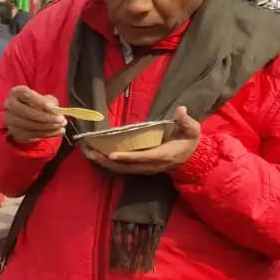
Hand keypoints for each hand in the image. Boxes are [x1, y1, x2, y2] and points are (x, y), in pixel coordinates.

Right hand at [3, 86, 66, 143]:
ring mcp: (10, 120)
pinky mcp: (15, 132)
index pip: (26, 95)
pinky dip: (47, 134)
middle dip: (46, 117)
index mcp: (16, 92)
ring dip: (49, 127)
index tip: (53, 107)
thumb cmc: (35, 104)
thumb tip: (55, 110)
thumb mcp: (43, 98)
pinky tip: (58, 131)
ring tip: (61, 125)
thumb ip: (49, 101)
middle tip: (61, 119)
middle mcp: (9, 105)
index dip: (40, 101)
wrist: (23, 116)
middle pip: (27, 113)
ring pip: (30, 126)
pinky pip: (32, 135)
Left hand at [79, 107, 201, 175]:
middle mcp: (151, 165)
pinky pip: (122, 169)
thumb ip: (186, 121)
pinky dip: (108, 164)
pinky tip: (96, 157)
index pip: (142, 157)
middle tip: (88, 151)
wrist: (192, 160)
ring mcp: (145, 169)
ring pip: (121, 169)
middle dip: (106, 160)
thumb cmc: (189, 143)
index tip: (111, 154)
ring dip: (103, 163)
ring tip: (87, 153)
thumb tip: (180, 110)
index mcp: (162, 155)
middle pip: (125, 166)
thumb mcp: (192, 131)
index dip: (126, 156)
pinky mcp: (140, 169)